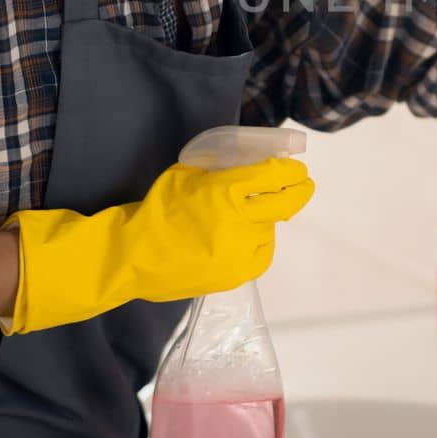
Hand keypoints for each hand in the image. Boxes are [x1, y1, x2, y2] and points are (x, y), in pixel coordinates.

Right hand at [0, 157, 314, 333]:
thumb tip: (253, 163)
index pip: (274, 175)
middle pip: (286, 201)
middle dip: (299, 189)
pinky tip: (245, 238)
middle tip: (302, 184)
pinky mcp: (238, 274)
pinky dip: (259, 243)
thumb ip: (221, 170)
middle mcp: (240, 221)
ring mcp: (241, 251)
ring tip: (249, 216)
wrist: (134, 256)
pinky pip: (262, 254)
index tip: (297, 167)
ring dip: (266, 219)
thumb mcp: (188, 175)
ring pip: (271, 229)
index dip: (291, 170)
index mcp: (226, 191)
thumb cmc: (159, 209)